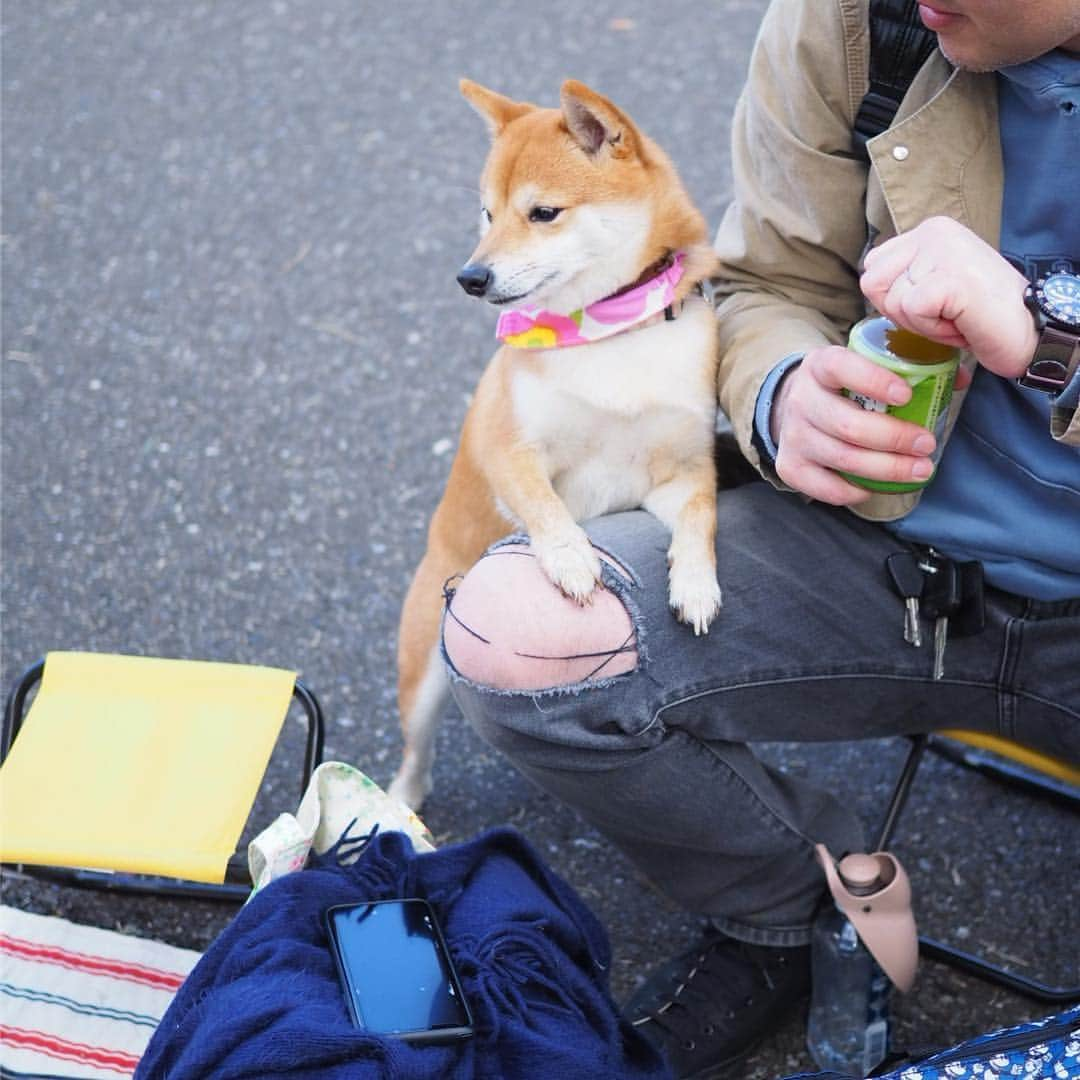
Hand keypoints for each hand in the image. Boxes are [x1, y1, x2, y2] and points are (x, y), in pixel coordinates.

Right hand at [771, 345, 937, 504]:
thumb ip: (909, 365)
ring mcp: (792, 436)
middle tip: (926, 444)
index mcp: (821, 366)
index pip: (841, 368)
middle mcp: (801, 400)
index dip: (873, 381)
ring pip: (843, 458)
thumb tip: (960, 379)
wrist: (795, 405)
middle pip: (847, 424)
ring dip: (887, 469)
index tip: (906, 396)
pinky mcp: (790, 466)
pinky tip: (877, 486)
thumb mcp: (866, 362)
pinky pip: (824, 488)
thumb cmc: (843, 385)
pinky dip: (855, 490)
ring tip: (920, 469)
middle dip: (894, 438)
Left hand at [860, 216, 1036, 378]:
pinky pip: (913, 311)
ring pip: (893, 300)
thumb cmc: (980, 314)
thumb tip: (870, 281)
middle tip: (944, 313)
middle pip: (874, 284)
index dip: (893, 298)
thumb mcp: (934, 283)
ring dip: (922, 323)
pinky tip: (962, 322)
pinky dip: (934, 329)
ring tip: (957, 316)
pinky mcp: (950, 277)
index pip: (873, 267)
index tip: (932, 305)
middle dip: (902, 312)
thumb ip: (904, 275)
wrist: (1029, 330)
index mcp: (929, 230)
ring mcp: (943, 251)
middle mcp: (934, 232)